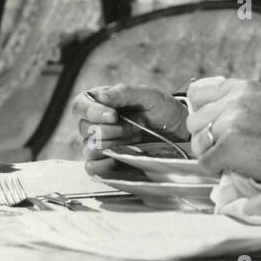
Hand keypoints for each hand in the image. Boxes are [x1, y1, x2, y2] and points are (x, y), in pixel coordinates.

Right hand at [71, 84, 187, 177]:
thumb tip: (101, 97)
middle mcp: (97, 123)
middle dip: (112, 129)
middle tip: (136, 126)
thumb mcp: (148, 95)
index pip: (80, 105)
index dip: (92, 111)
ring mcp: (101, 145)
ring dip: (114, 144)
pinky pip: (92, 168)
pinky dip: (105, 164)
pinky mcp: (107, 164)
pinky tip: (122, 156)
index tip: (113, 115)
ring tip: (135, 139)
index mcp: (102, 103)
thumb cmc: (163, 110)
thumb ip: (123, 93)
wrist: (180, 133)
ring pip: (89, 148)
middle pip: (85, 129)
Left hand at [185, 77, 260, 190]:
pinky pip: (206, 163)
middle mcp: (233, 102)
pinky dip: (217, 170)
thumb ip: (239, 101)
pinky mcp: (228, 148)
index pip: (197, 92)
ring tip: (233, 158)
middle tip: (225, 147)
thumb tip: (214, 111)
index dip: (200, 110)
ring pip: (197, 143)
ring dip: (211, 154)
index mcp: (242, 88)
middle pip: (194, 121)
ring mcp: (228, 124)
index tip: (207, 122)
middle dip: (205, 137)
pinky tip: (236, 168)